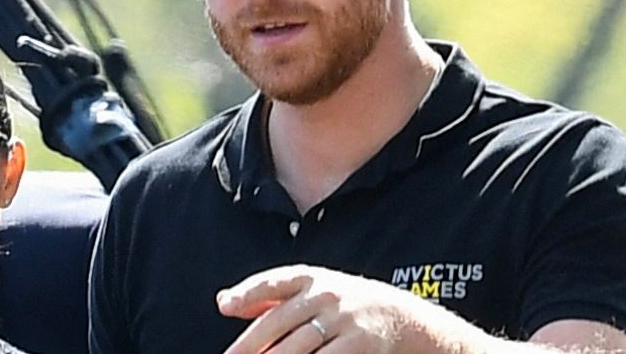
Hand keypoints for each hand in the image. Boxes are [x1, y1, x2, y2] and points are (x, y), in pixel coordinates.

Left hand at [217, 264, 405, 353]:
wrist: (401, 317)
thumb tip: (224, 303)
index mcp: (309, 278)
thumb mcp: (310, 290)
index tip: (225, 307)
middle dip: (251, 344)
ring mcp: (343, 319)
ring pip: (299, 346)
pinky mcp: (359, 344)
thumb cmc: (343, 305)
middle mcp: (325, 295)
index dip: (247, 293)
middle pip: (279, 321)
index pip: (273, 282)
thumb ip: (268, 296)